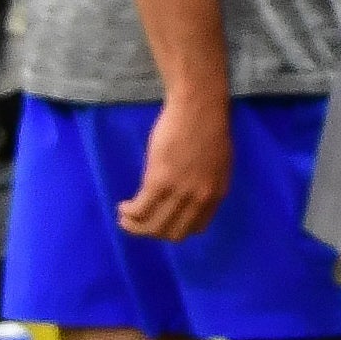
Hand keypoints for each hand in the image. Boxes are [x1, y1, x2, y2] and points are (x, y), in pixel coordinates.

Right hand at [121, 89, 230, 239]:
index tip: (162, 220)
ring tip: (125, 218)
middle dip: (153, 232)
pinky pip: (140, 210)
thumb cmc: (207, 126)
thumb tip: (188, 194)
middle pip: (172, 233)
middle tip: (139, 223)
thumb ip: (204, 182)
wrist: (199, 107)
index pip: (195, 228)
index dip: (175, 228)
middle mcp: (199, 199)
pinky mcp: (159, 181)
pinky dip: (129, 214)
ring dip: (136, 227)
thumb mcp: (216, 163)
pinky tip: (123, 207)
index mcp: (216, 195)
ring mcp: (179, 192)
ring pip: (153, 226)